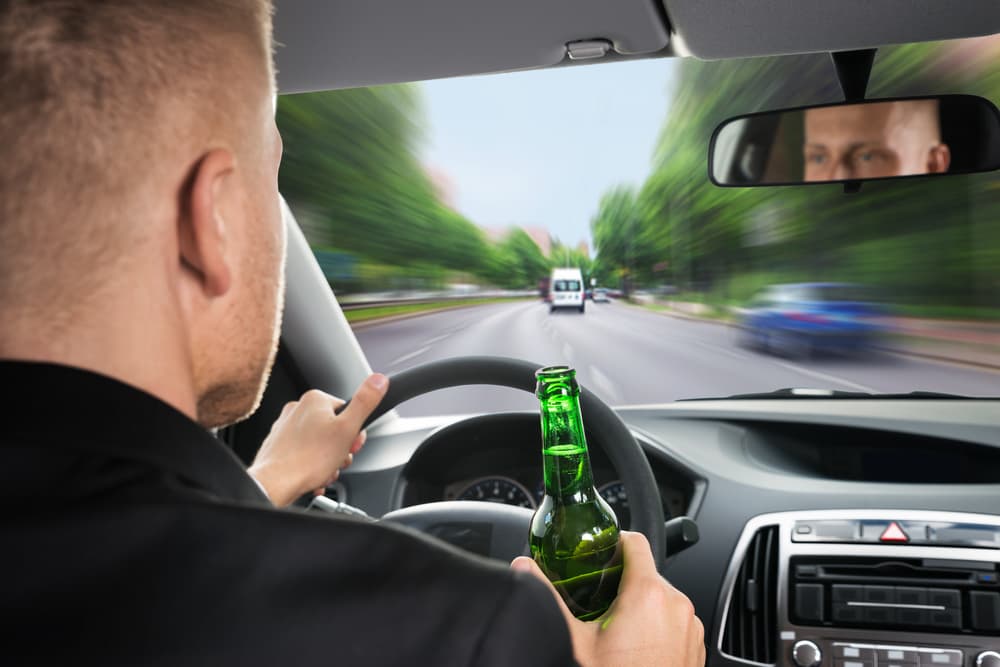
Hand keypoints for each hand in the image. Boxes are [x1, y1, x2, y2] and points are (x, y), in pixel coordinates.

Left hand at [248, 374, 388, 505]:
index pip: (347, 411)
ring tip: (324, 471)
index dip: (354, 432)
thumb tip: (379, 379)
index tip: (352, 445)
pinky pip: (304, 455)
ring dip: (328, 461)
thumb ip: (365, 402)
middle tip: (338, 460)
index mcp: (314, 400)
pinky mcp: (279, 446)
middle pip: (333, 429)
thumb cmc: (308, 459)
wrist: (274, 484)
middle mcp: (297, 409)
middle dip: (341, 449)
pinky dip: (312, 467)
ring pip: (319, 444)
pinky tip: (314, 477)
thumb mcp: (347, 429)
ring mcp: (285, 428)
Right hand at [511, 531, 704, 666]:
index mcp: (649, 594)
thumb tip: (523, 569)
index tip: (600, 552)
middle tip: (597, 600)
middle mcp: (677, 605)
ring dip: (641, 606)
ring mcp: (691, 628)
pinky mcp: (696, 648)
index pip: (636, 543)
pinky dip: (657, 627)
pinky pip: (674, 623)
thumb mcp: (574, 640)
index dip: (615, 542)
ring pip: (662, 599)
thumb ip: (547, 596)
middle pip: (646, 574)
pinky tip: (635, 647)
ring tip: (615, 630)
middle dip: (621, 582)